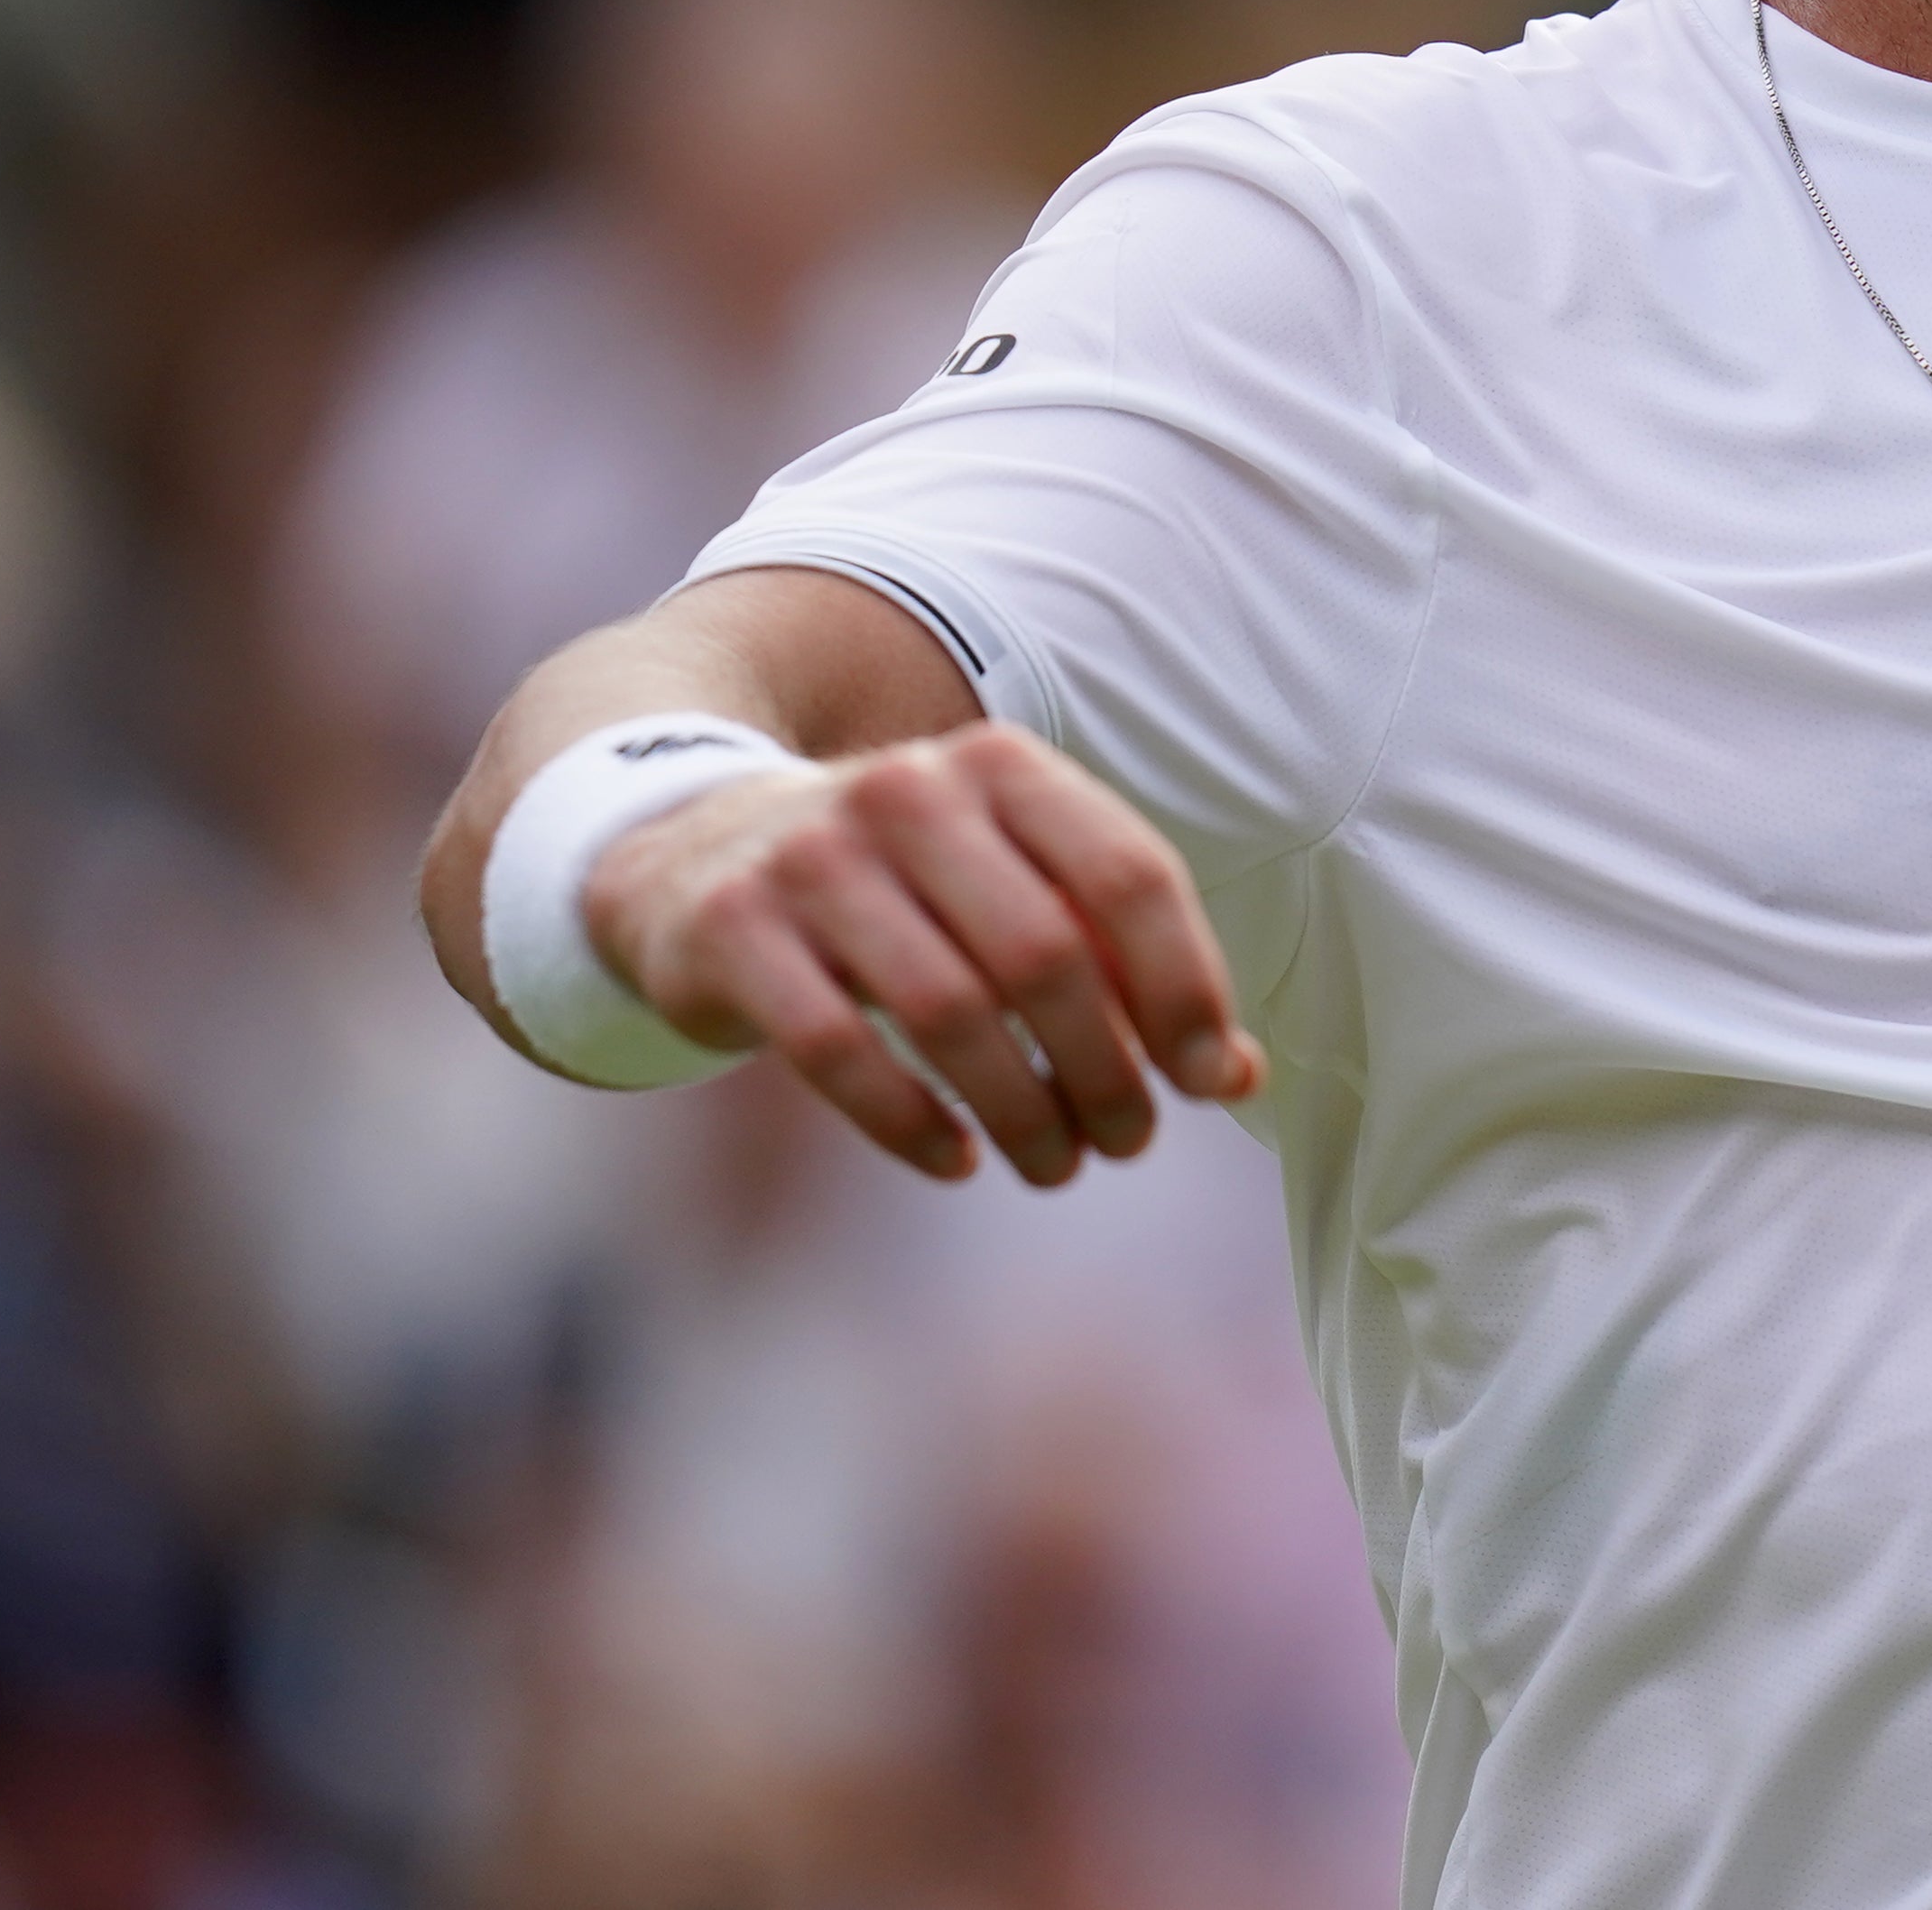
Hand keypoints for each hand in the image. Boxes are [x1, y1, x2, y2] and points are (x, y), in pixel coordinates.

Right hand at [584, 721, 1264, 1184]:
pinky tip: (955, 1161)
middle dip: (1105, 1071)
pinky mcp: (734, 932)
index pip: (1129, 875)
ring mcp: (812, 857)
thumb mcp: (1013, 881)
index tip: (1210, 1080)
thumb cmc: (904, 884)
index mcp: (1002, 765)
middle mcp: (910, 792)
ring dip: (1021, 1112)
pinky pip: (841, 1052)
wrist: (692, 849)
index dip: (1185, 988)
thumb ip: (1122, 962)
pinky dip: (913, 1123)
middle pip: (1047, 956)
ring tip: (1053, 1164)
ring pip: (950, 1013)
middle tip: (1126, 1141)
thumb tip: (1239, 1076)